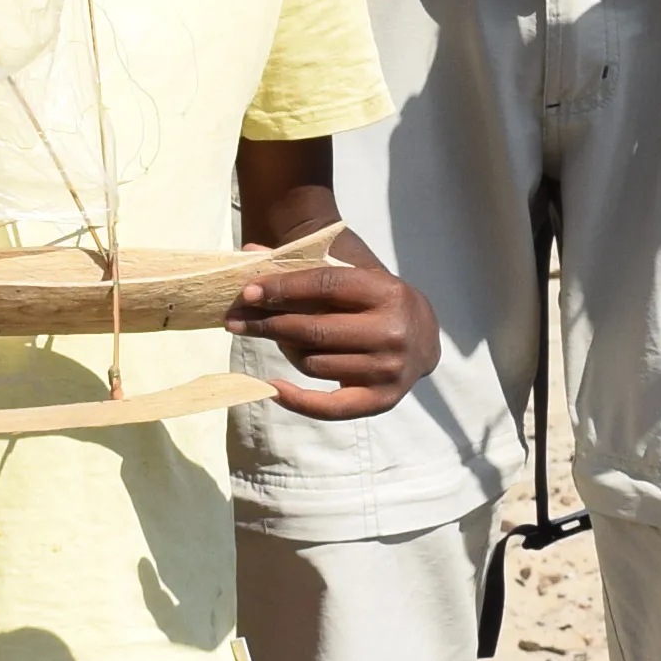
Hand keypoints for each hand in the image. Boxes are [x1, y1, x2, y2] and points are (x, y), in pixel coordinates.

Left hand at [231, 254, 434, 417]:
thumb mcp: (352, 276)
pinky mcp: (381, 400)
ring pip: (314, 363)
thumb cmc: (377, 302)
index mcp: (386, 291)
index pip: (325, 286)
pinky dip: (296, 399)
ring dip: (286, 350)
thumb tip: (248, 253)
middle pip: (314, 329)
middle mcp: (391, 331)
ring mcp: (388, 369)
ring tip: (272, 337)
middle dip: (268, 323)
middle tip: (235, 320)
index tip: (248, 292)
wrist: (424, 339)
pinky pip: (328, 407)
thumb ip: (303, 265)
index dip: (282, 288)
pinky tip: (272, 386)